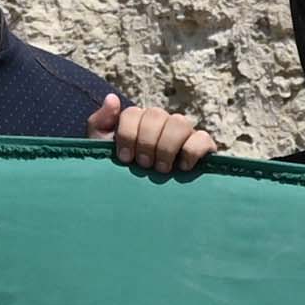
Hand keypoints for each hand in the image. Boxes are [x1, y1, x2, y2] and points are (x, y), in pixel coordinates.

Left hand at [92, 97, 214, 181]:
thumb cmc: (122, 175)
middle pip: (156, 114)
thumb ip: (100, 123)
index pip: (133, 113)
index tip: (125, 158)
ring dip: (167, 146)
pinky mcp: (204, 148)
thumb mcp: (103, 150)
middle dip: (146, 141)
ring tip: (160, 168)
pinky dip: (192, 151)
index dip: (127, 134)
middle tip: (144, 164)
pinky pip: (203, 138)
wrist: (142, 206)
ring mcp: (184, 134)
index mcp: (139, 121)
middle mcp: (163, 123)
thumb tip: (112, 98)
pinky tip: (182, 167)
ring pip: (180, 122)